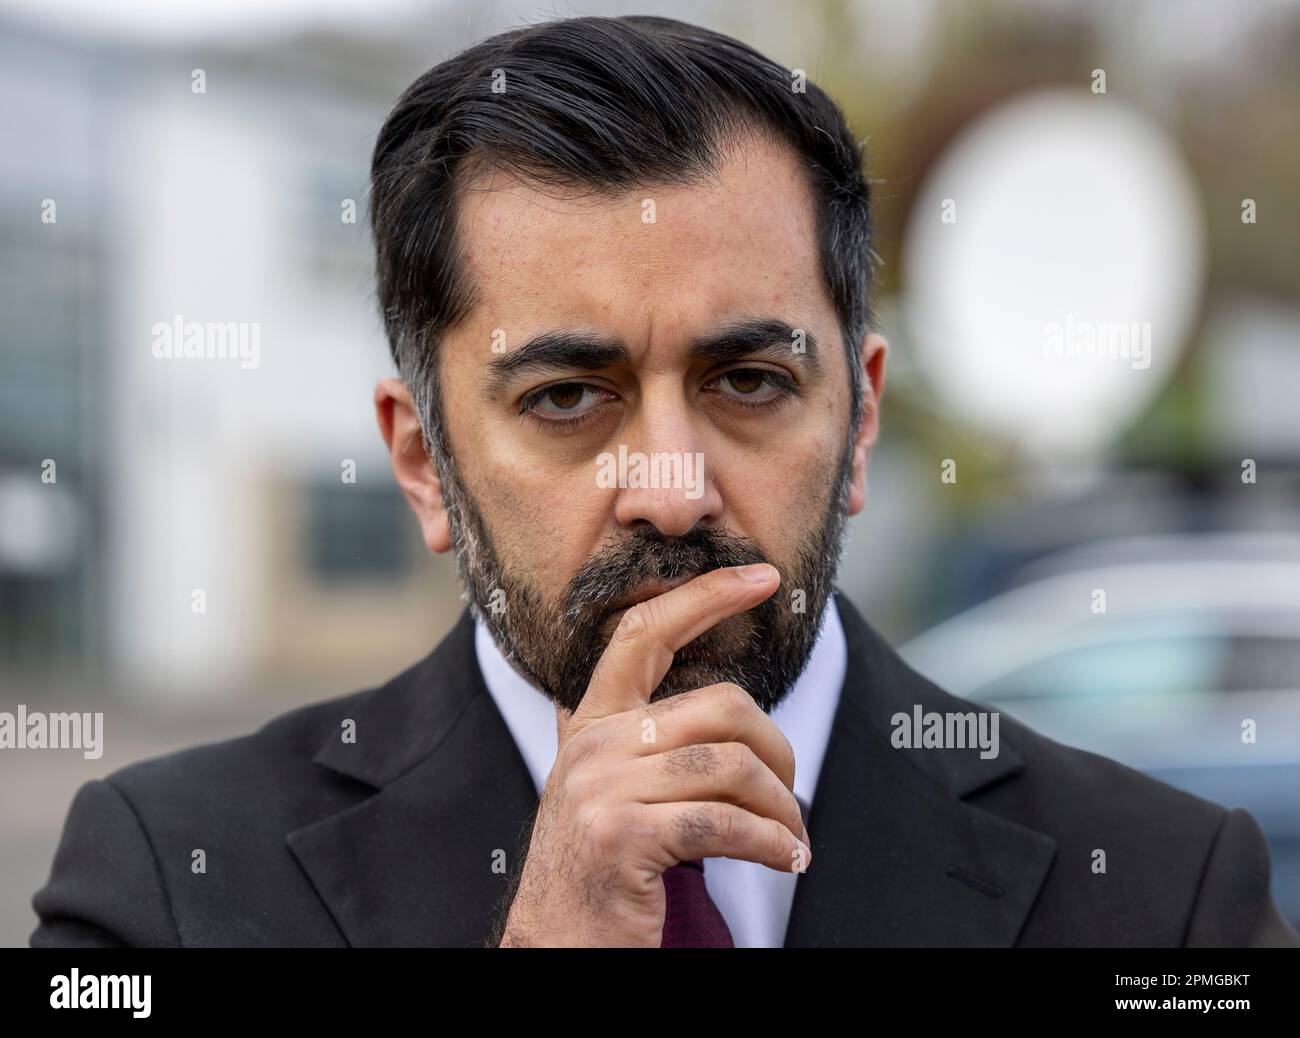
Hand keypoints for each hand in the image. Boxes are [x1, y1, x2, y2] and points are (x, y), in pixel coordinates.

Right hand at [497, 563, 810, 946]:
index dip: (703, 595)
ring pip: (732, 765)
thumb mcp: (607, 789)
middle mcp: (591, 745)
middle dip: (777, 751)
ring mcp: (601, 788)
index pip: (644, 632)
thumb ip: (639, 739)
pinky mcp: (623, 836)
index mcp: (591, 723)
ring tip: (793, 839)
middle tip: (792, 794)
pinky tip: (786, 859)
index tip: (761, 576)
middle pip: (720, 706)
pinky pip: (725, 822)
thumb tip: (721, 708)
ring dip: (781, 808)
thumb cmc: (601, 872)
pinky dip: (771, 843)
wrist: (557, 947)